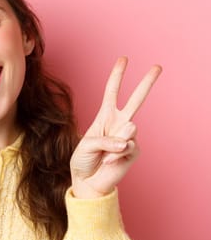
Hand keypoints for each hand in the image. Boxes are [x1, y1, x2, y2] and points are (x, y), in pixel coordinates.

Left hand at [70, 57, 161, 198]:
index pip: (112, 91)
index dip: (117, 75)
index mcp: (105, 115)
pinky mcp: (134, 151)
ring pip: (130, 128)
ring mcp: (128, 136)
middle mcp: (119, 123)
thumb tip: (128, 137)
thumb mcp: (87, 144)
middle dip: (147, 83)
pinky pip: (128, 146)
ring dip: (114, 142)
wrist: (87, 181)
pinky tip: (110, 161)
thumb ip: (107, 139)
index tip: (124, 59)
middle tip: (157, 66)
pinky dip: (116, 154)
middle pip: (136, 99)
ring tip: (105, 153)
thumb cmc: (83, 159)